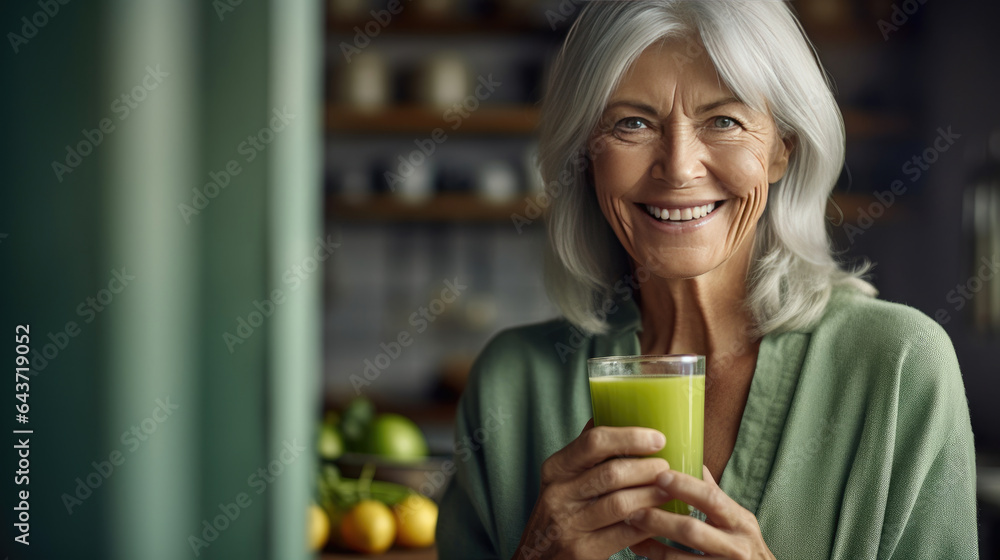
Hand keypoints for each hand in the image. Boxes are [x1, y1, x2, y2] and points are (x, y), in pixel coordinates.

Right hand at [512, 420, 673, 559]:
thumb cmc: (558, 512)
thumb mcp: (560, 479)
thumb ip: (584, 451)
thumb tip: (611, 412)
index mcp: (555, 470)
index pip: (593, 442)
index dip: (630, 437)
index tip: (658, 438)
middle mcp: (558, 495)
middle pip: (612, 473)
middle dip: (647, 468)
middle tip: (668, 467)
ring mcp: (570, 525)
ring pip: (622, 504)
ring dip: (653, 495)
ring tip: (670, 489)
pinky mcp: (583, 551)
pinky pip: (626, 534)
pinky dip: (648, 523)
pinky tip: (661, 517)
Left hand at [628, 466, 775, 559]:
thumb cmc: (745, 548)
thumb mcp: (738, 520)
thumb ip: (715, 496)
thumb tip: (695, 462)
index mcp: (741, 522)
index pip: (711, 498)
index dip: (684, 486)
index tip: (659, 476)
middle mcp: (736, 547)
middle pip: (692, 530)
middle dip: (659, 520)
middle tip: (634, 511)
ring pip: (681, 559)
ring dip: (652, 546)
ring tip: (632, 535)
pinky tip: (643, 552)